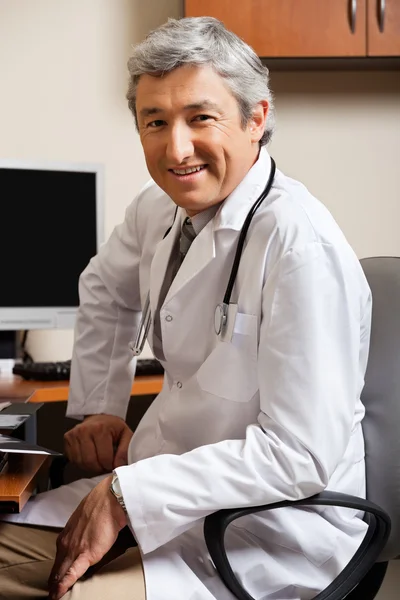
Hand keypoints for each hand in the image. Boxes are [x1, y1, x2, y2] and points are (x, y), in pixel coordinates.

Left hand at [48, 474, 126, 598]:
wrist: (108, 500)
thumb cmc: (100, 506)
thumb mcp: (84, 519)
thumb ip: (80, 531)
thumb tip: (84, 535)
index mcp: (65, 535)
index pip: (58, 557)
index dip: (56, 570)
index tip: (55, 579)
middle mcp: (66, 543)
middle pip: (57, 568)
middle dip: (53, 582)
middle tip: (51, 592)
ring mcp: (74, 550)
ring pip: (61, 572)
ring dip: (56, 586)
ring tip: (53, 596)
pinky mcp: (86, 555)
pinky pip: (72, 573)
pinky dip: (64, 584)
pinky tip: (59, 593)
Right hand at [64, 414, 132, 473]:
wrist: (99, 416)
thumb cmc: (112, 426)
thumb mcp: (125, 434)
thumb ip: (125, 450)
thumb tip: (119, 465)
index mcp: (100, 428)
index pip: (104, 458)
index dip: (110, 465)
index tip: (112, 463)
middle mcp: (84, 430)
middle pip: (90, 462)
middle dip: (99, 468)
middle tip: (105, 464)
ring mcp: (74, 434)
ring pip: (80, 463)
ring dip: (90, 467)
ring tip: (98, 460)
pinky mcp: (67, 438)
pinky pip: (73, 460)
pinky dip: (82, 463)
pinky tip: (89, 456)